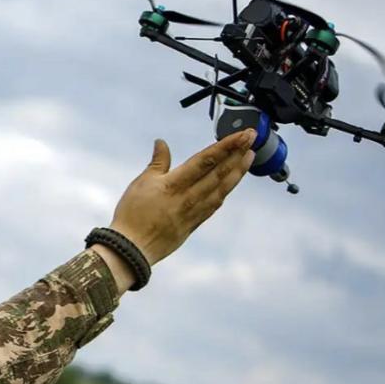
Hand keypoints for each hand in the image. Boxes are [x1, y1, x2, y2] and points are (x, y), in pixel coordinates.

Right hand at [107, 131, 255, 266]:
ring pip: (222, 188)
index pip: (207, 160)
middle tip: (252, 138)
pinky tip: (232, 182)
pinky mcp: (194, 223)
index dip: (227, 145)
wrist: (132, 248)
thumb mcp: (141, 183)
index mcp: (175, 184)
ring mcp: (195, 211)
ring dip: (238, 171)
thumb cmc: (132, 215)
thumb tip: (161, 143)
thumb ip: (158, 162)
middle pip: (219, 172)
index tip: (242, 134)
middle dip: (238, 153)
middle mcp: (189, 197)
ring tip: (250, 157)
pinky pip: (215, 204)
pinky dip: (226, 190)